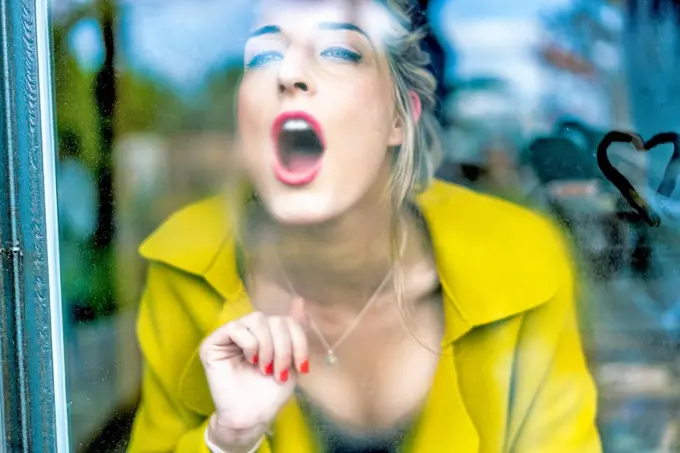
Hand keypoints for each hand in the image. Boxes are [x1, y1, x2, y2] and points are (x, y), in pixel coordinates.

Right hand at [199, 297, 308, 450]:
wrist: (252, 417)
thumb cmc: (270, 393)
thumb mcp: (291, 361)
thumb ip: (295, 331)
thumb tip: (299, 300)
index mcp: (266, 333)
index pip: (287, 320)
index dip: (298, 340)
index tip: (302, 367)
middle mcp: (248, 330)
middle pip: (274, 319)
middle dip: (283, 347)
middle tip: (279, 371)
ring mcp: (230, 335)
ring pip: (256, 319)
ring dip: (267, 346)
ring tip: (265, 368)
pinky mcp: (213, 343)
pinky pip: (236, 328)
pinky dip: (249, 344)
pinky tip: (250, 361)